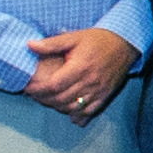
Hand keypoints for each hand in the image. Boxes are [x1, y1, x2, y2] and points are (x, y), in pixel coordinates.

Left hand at [23, 26, 141, 121]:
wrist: (124, 44)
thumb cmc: (98, 40)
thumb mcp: (74, 37)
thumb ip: (52, 43)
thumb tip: (30, 45)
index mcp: (80, 67)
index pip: (54, 85)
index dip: (38, 90)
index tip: (28, 88)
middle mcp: (89, 81)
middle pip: (61, 99)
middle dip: (44, 100)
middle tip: (34, 95)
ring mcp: (98, 90)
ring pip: (73, 108)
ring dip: (58, 107)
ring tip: (48, 101)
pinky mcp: (105, 95)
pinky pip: (90, 111)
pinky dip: (78, 115)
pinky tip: (69, 113)